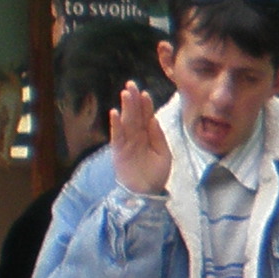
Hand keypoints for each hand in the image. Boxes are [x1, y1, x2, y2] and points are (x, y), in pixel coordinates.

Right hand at [110, 82, 170, 197]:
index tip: (145, 93)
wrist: (147, 193)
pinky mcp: (119, 151)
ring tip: (125, 94)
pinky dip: (115, 124)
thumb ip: (158, 136)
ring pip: (126, 122)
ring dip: (125, 108)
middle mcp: (136, 137)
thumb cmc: (156, 173)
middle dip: (133, 100)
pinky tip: (114, 113)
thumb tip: (153, 119)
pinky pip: (117, 135)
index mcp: (148, 136)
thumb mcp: (163, 154)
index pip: (146, 117)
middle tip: (131, 84)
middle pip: (135, 115)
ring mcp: (127, 143)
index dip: (145, 105)